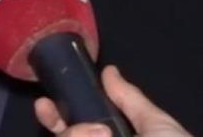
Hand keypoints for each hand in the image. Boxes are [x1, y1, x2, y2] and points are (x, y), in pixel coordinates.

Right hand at [34, 65, 190, 136]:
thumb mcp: (158, 126)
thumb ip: (130, 99)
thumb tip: (109, 71)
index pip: (74, 129)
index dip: (55, 116)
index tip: (44, 104)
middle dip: (57, 124)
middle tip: (51, 112)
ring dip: (75, 135)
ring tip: (103, 136)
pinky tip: (87, 136)